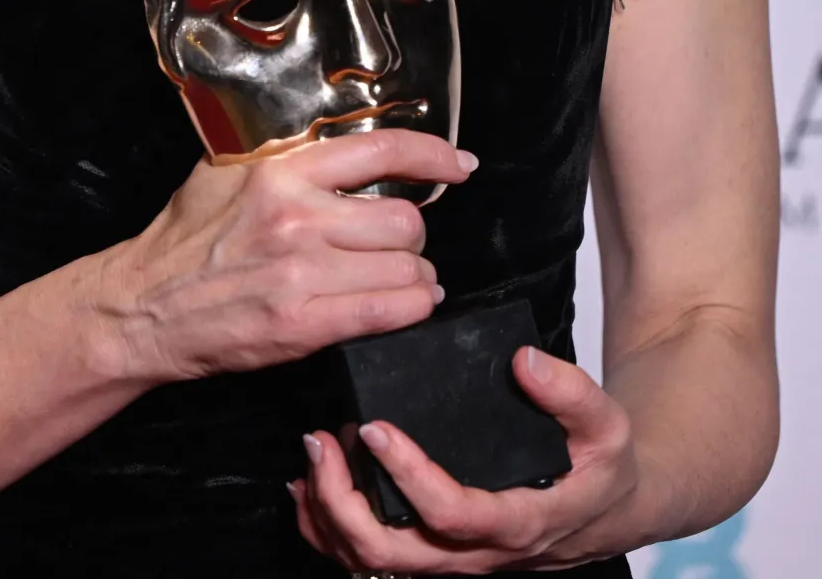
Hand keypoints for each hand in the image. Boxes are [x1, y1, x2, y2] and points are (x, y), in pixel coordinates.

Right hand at [97, 129, 475, 386]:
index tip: (459, 164)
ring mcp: (302, 273)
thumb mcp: (229, 174)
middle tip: (399, 243)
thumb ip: (289, 161)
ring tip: (404, 279)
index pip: (382, 151)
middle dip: (412, 235)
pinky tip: (406, 304)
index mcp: (281, 171)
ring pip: (406, 269)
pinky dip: (411, 308)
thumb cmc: (186, 238)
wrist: (144, 305)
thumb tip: (351, 153)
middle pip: (404, 220)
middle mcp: (297, 217)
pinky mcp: (303, 324)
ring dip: (416, 277)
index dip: (434, 155)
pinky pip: (389, 312)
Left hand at [289, 345, 638, 572]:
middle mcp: (478, 553)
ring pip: (374, 564)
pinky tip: (310, 488)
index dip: (407, 476)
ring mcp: (453, 559)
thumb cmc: (602, 464)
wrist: (609, 506)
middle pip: (393, 556)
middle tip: (320, 441)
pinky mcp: (437, 552)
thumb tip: (523, 361)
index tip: (375, 427)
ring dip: (329, 516)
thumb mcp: (607, 423)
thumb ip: (570, 391)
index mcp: (518, 523)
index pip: (451, 515)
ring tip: (309, 456)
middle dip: (342, 503)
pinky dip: (332, 528)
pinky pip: (373, 558)